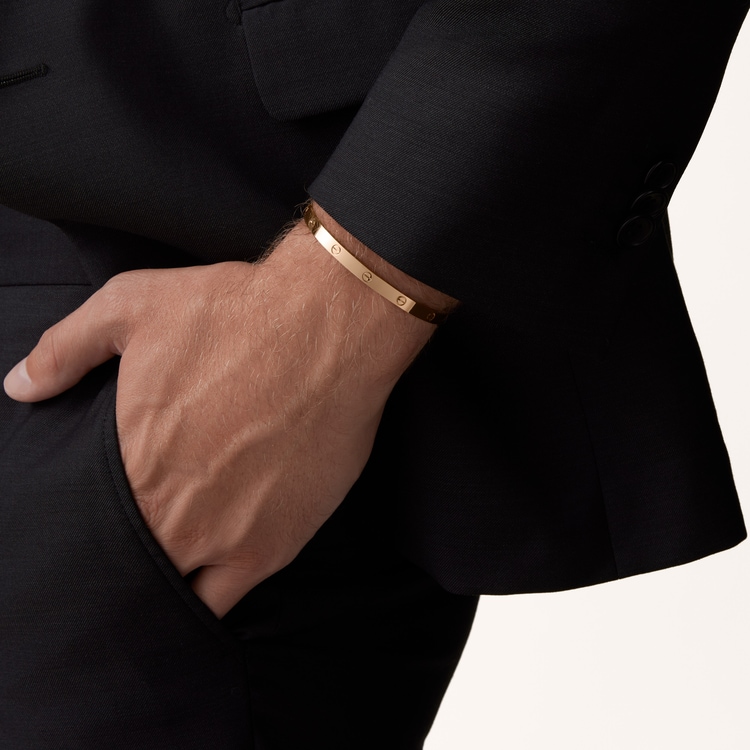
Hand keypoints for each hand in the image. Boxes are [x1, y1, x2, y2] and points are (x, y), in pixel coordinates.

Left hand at [3, 211, 449, 616]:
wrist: (331, 326)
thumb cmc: (237, 313)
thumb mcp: (133, 305)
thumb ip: (66, 348)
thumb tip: (20, 387)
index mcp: (131, 464)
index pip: (89, 527)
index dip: (90, 527)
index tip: (103, 517)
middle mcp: (173, 514)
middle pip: (131, 564)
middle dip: (128, 555)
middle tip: (144, 529)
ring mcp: (226, 538)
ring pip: (175, 590)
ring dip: (168, 578)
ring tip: (173, 553)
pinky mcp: (276, 545)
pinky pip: (229, 598)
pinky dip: (212, 593)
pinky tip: (210, 571)